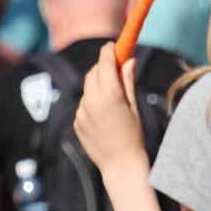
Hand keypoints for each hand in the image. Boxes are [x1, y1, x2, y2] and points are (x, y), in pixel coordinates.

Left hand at [74, 43, 147, 173]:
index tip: (112, 45)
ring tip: (112, 98)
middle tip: (113, 66)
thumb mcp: (133, 106)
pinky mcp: (76, 122)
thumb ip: (128, 81)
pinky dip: (92, 102)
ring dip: (97, 85)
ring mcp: (82, 112)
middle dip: (102, 67)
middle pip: (93, 72)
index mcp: (110, 94)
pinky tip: (104, 115)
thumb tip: (128, 60)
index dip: (108, 51)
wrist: (120, 165)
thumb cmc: (133, 135)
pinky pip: (83, 104)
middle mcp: (92, 100)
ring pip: (87, 88)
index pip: (105, 62)